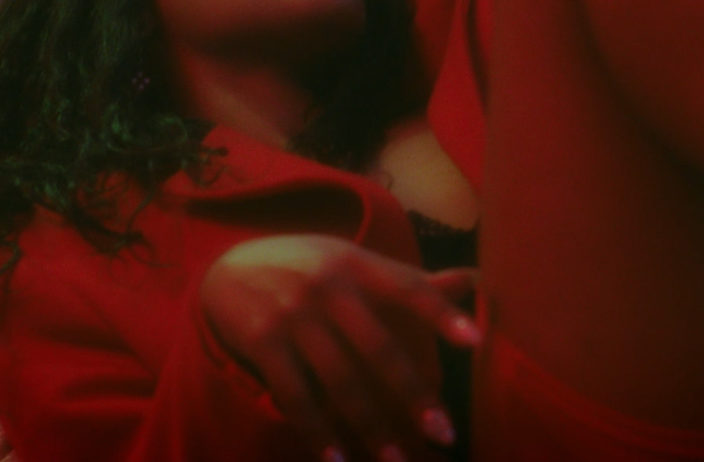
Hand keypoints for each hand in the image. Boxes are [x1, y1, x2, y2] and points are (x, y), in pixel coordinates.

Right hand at [200, 234, 479, 460]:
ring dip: (370, 427)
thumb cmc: (307, 268)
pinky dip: (317, 433)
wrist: (226, 267)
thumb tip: (475, 281)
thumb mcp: (351, 261)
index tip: (477, 342)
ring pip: (340, 380)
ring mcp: (292, 315)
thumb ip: (408, 281)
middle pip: (378, 347)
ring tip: (396, 461)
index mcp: (357, 264)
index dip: (441, 314)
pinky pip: (296, 396)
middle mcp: (327, 287)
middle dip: (412, 394)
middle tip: (443, 433)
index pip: (407, 288)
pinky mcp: (263, 342)